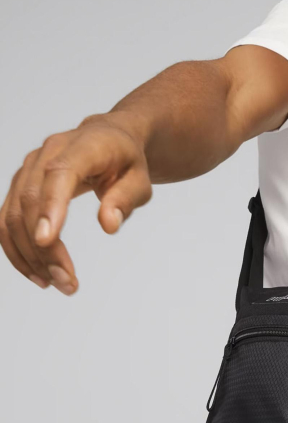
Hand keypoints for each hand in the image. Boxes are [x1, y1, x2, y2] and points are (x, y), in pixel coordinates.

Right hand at [0, 114, 152, 294]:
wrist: (108, 139)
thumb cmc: (126, 161)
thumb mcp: (140, 179)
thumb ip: (126, 198)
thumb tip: (109, 225)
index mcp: (82, 146)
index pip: (60, 173)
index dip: (50, 206)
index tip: (46, 241)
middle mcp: (47, 153)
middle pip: (31, 200)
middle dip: (44, 247)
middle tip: (67, 281)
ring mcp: (28, 168)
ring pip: (12, 214)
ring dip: (29, 255)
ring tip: (58, 283)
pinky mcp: (19, 185)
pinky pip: (6, 220)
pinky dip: (17, 250)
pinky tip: (38, 274)